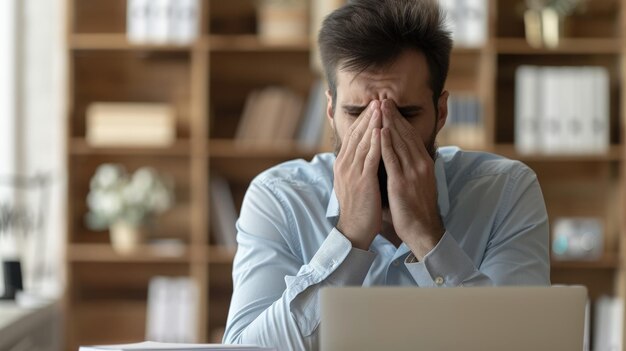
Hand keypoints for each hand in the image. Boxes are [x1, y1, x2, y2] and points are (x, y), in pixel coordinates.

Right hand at [334, 100, 382, 249]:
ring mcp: (352, 172)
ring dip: (372, 123)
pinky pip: (369, 158)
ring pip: (362, 142)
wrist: (354, 229)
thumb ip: (357, 166)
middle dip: (368, 116)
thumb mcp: (353, 182)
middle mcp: (345, 165)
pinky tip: (381, 130)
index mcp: (343, 164)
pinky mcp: (362, 181)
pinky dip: (375, 142)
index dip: (364, 120)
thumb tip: (362, 153)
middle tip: (378, 99)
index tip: (373, 106)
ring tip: (381, 108)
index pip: (353, 136)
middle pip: (357, 134)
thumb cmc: (358, 207)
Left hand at [380, 99, 443, 259]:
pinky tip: (379, 132)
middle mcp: (420, 164)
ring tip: (379, 107)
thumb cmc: (416, 209)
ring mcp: (412, 172)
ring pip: (399, 142)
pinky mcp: (402, 182)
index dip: (400, 120)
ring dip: (388, 123)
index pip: (410, 136)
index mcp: (423, 163)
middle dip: (393, 115)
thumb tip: (399, 157)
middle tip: (383, 98)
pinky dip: (386, 144)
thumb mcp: (415, 183)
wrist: (423, 230)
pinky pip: (392, 159)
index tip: (390, 106)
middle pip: (405, 134)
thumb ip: (408, 168)